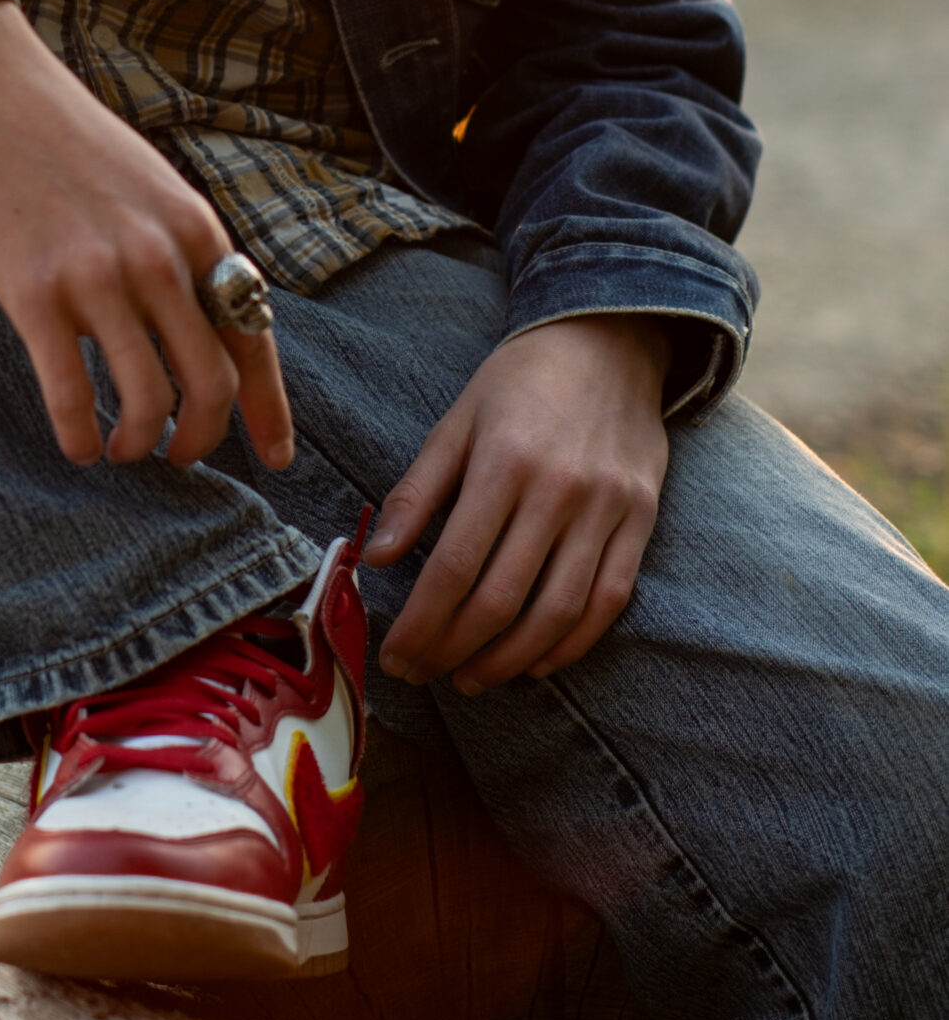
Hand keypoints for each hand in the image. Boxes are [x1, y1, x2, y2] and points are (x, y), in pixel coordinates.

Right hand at [0, 1, 293, 472]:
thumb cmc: (60, 137)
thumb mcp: (148, 183)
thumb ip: (179, 246)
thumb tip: (205, 319)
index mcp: (196, 229)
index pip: (253, 336)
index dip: (268, 409)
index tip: (275, 457)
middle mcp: (159, 257)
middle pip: (211, 383)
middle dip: (202, 438)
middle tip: (179, 455)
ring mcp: (98, 276)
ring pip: (148, 400)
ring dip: (139, 443)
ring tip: (121, 448)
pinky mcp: (33, 292)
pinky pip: (71, 395)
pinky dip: (79, 437)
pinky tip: (76, 445)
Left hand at [363, 315, 669, 693]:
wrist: (609, 341)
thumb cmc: (520, 382)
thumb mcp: (456, 421)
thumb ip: (416, 491)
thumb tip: (377, 557)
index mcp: (504, 462)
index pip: (455, 566)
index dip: (421, 623)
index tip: (395, 655)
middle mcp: (559, 491)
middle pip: (501, 599)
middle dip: (452, 649)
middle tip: (422, 673)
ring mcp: (607, 510)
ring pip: (556, 613)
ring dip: (508, 661)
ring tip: (470, 677)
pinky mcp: (641, 522)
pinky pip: (608, 602)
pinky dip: (570, 645)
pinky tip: (535, 662)